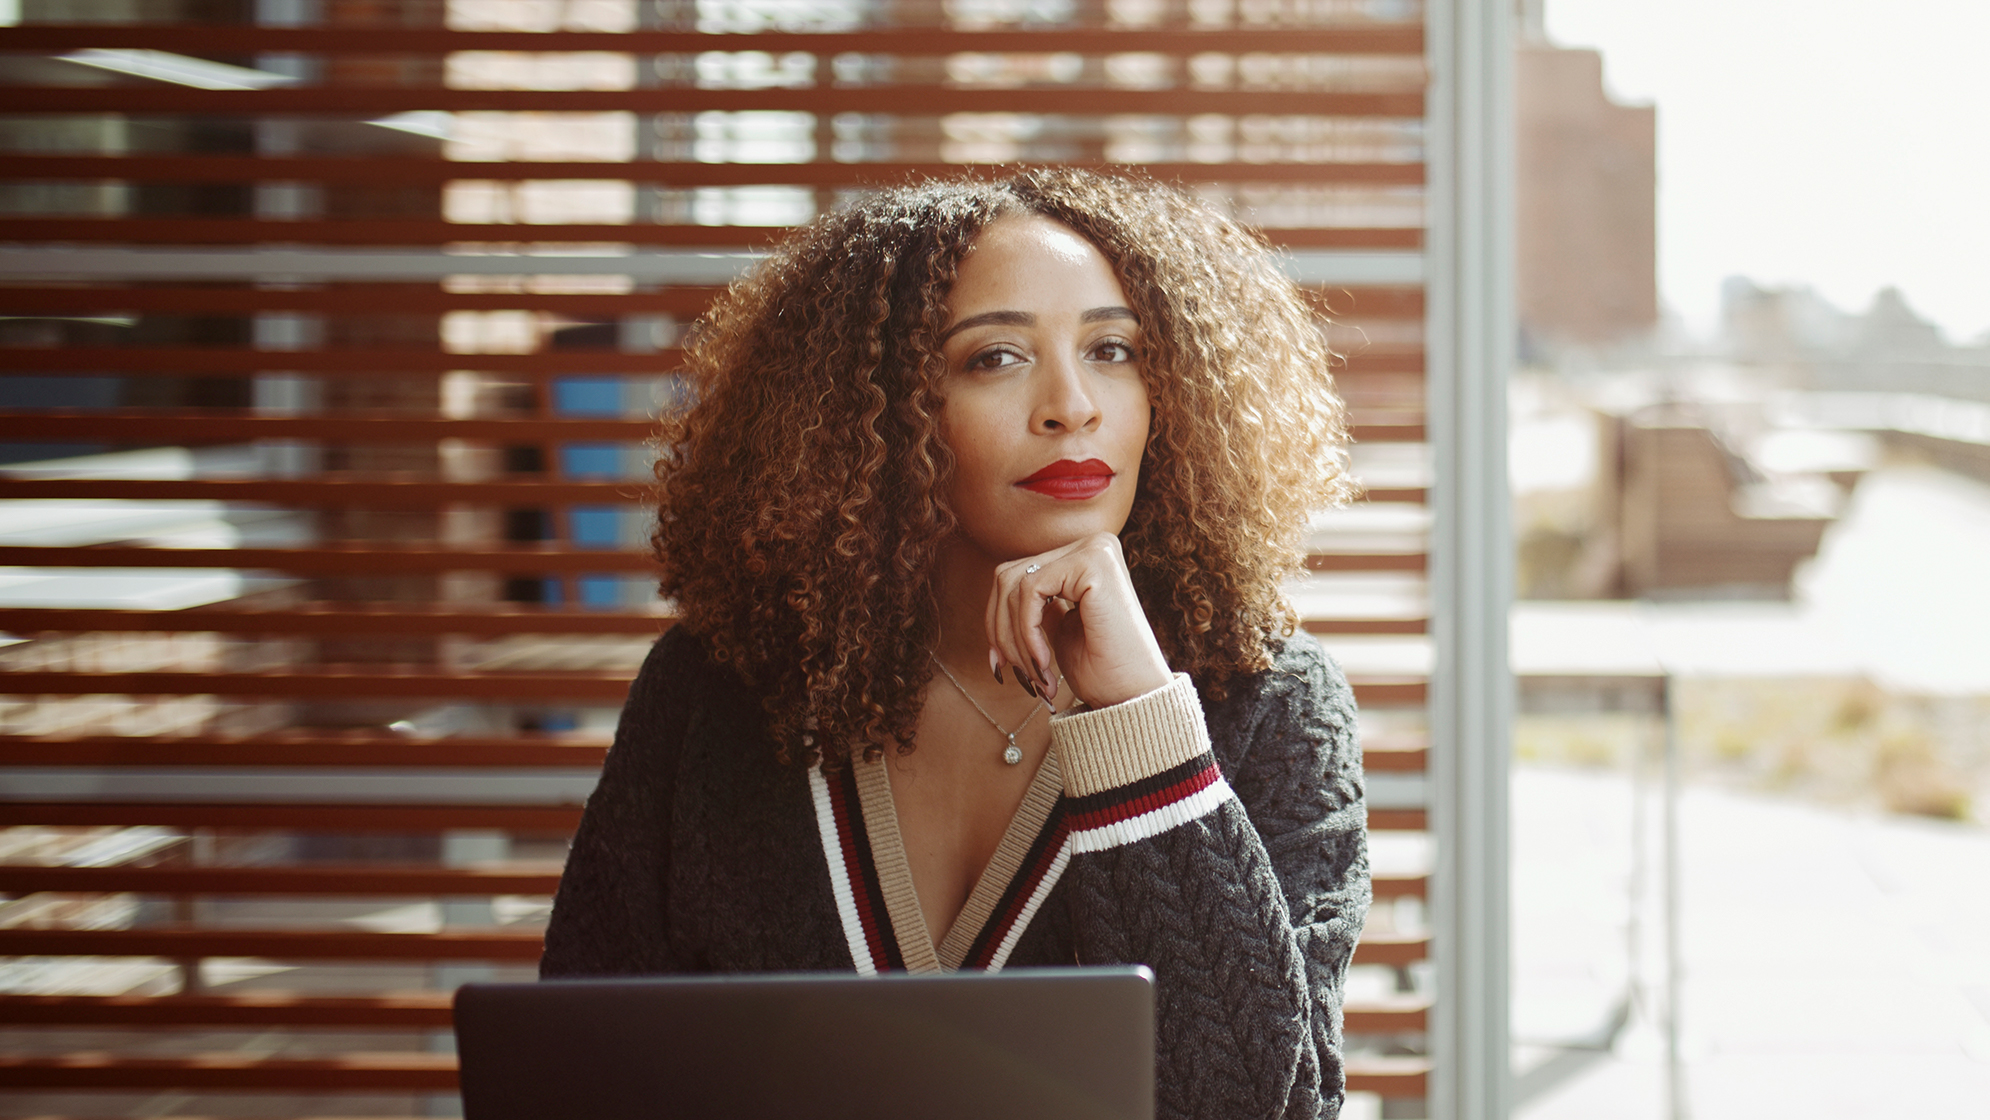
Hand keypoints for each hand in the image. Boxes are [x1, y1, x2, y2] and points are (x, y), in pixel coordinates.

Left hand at [986, 532, 1172, 708]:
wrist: (1134, 698)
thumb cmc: (1101, 672)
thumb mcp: (1058, 630)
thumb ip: (1035, 607)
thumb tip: (995, 602)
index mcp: (1085, 559)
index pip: (1016, 575)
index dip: (996, 622)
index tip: (999, 666)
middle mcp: (1092, 545)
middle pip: (1009, 576)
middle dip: (1001, 631)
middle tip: (1017, 674)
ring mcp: (1094, 549)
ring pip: (1014, 584)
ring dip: (1014, 639)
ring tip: (1036, 675)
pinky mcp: (1093, 562)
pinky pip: (1030, 589)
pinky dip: (1027, 632)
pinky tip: (1044, 662)